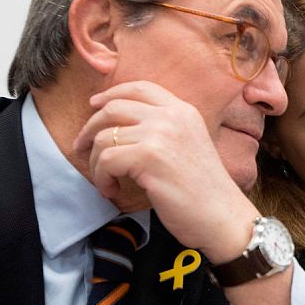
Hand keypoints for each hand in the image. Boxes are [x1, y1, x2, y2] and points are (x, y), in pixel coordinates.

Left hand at [72, 81, 257, 262]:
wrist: (223, 217)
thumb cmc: (203, 192)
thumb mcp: (188, 146)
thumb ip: (163, 130)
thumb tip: (119, 126)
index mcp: (183, 111)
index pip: (139, 87)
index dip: (111, 93)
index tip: (94, 106)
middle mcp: (171, 116)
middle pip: (113, 107)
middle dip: (90, 128)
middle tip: (82, 148)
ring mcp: (160, 134)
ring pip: (104, 137)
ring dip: (95, 163)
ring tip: (107, 181)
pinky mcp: (148, 157)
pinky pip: (105, 160)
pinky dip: (102, 178)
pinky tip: (113, 191)